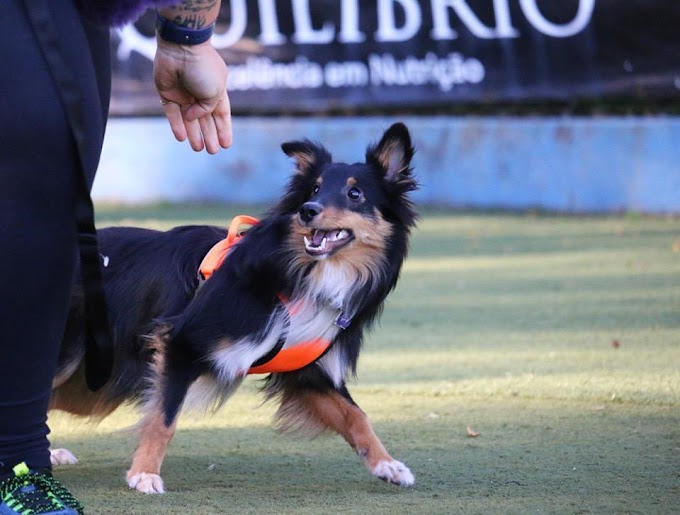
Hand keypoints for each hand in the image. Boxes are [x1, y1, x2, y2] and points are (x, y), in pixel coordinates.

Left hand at [154, 39, 231, 153]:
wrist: (181, 48)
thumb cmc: (203, 68)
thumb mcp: (216, 92)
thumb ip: (207, 110)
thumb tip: (193, 117)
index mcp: (216, 91)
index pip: (221, 114)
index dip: (224, 129)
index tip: (226, 145)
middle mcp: (200, 93)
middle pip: (205, 120)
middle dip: (210, 135)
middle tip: (213, 151)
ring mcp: (183, 94)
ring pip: (189, 119)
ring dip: (194, 134)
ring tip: (198, 149)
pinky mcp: (167, 93)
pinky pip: (172, 113)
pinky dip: (177, 125)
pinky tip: (182, 138)